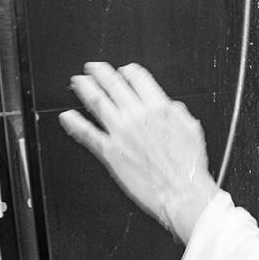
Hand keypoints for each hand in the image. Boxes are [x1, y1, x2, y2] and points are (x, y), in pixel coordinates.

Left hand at [58, 62, 217, 243]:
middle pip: (113, 84)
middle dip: (100, 72)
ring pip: (96, 102)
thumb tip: (170, 106)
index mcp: (159, 107)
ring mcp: (120, 132)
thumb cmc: (189, 166)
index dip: (128, 70)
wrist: (181, 191)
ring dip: (85, 88)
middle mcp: (137, 116)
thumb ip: (178, 112)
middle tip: (93, 68)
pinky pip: (86, 134)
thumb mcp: (192, 129)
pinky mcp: (109, 152)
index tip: (123, 70)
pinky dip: (74, 123)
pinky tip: (67, 116)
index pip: (138, 78)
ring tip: (78, 82)